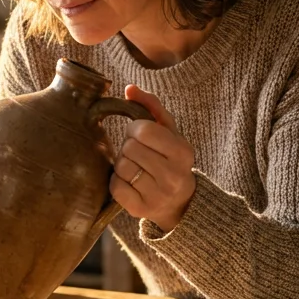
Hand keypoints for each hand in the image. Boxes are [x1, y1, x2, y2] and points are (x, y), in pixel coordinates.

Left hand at [110, 85, 196, 231]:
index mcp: (182, 152)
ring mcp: (158, 196)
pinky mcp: (141, 210)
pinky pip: (115, 187)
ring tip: (136, 168)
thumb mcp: (169, 132)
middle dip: (128, 148)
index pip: (143, 130)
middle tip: (139, 154)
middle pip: (129, 148)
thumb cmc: (170, 159)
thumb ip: (152, 107)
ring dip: (123, 165)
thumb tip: (129, 88)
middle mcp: (174, 176)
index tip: (140, 136)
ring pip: (121, 167)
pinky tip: (131, 183)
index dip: (135, 130)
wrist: (179, 202)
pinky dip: (118, 182)